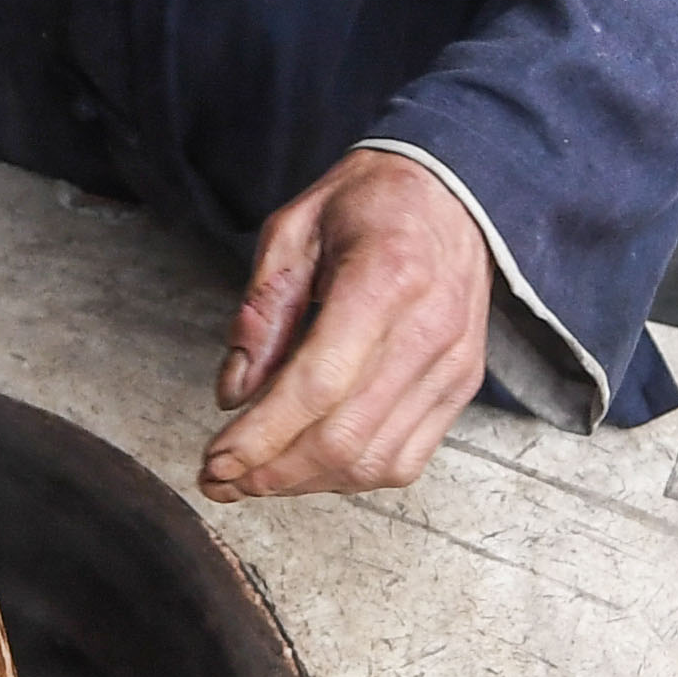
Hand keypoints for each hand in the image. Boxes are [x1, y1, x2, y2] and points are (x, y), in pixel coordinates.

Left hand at [202, 150, 494, 503]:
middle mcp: (428, 329)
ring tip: (257, 476)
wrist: (451, 194)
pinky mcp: (462, 386)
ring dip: (306, 482)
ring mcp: (452, 364)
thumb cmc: (370, 204)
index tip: (215, 459)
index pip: (317, 385)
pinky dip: (351, 477)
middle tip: (221, 478)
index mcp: (384, 277)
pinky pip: (405, 459)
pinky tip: (311, 465)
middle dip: (272, 472)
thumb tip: (234, 395)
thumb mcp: (294, 230)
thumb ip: (262, 312)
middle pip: (344, 437)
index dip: (261, 436)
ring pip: (373, 461)